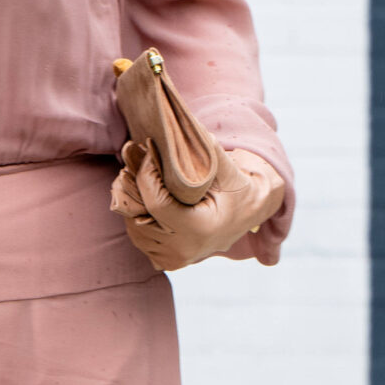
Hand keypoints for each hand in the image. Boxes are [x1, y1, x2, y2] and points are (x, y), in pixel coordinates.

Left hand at [111, 144, 285, 270]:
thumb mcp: (225, 165)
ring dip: (133, 201)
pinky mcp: (168, 262)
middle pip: (139, 216)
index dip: (146, 175)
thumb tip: (175, 122)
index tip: (149, 152)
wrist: (250, 212)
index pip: (155, 203)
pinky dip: (139, 218)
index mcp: (200, 229)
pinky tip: (149, 198)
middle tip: (138, 158)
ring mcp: (175, 260)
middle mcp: (185, 250)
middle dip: (134, 184)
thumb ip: (201, 148)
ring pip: (134, 227)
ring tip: (143, 175)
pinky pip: (139, 238)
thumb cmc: (237, 186)